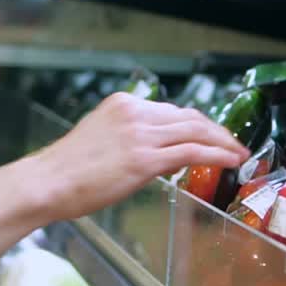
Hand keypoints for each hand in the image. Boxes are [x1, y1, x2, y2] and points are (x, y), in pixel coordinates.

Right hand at [26, 92, 248, 222]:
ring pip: (196, 132)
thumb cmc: (67, 169)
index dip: (198, 123)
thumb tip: (154, 150)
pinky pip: (192, 152)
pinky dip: (217, 155)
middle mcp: (135, 113)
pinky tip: (230, 161)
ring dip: (223, 142)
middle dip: (217, 131)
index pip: (172, 110)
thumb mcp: (100, 138)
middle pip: (190, 117)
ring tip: (238, 153)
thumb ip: (128, 136)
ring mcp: (140, 135)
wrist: (47, 182)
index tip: (212, 134)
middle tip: (233, 144)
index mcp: (123, 104)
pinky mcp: (144, 159)